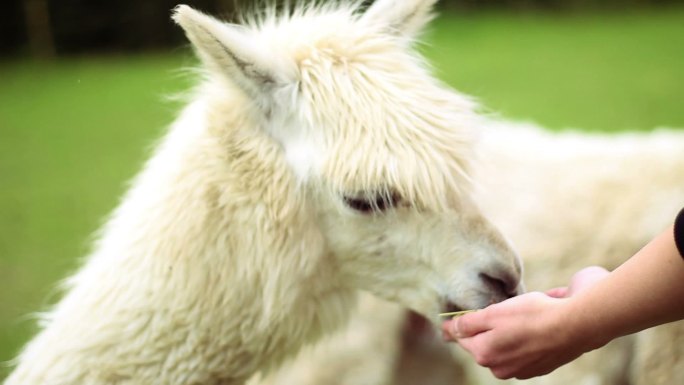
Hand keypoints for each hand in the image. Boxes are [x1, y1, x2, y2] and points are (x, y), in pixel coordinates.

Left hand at [442, 266, 609, 378]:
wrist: (577, 324)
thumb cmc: (534, 315)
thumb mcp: (494, 313)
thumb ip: (468, 323)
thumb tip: (450, 329)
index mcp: (485, 354)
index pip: (462, 338)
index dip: (457, 324)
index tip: (453, 316)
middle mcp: (501, 368)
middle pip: (482, 343)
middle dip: (485, 327)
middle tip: (495, 308)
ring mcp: (521, 369)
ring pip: (502, 346)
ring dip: (505, 331)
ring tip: (518, 315)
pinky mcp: (539, 365)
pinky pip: (522, 349)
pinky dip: (523, 337)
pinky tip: (533, 324)